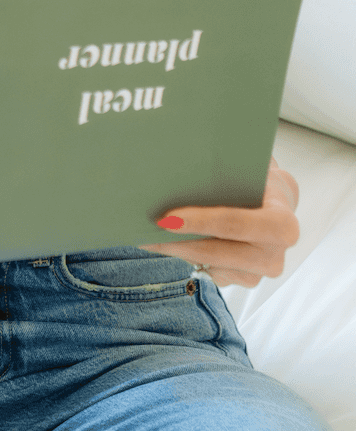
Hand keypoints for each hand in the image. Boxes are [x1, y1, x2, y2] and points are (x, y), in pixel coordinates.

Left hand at [141, 158, 299, 286]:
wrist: (274, 202)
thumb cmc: (255, 178)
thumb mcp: (250, 166)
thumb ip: (226, 163)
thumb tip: (182, 150)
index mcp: (282, 224)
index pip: (237, 224)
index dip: (201, 221)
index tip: (169, 217)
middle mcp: (274, 255)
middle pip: (217, 252)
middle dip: (180, 241)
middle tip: (148, 229)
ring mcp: (258, 273)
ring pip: (209, 265)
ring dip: (176, 250)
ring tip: (147, 236)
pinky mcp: (242, 280)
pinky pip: (209, 272)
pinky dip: (186, 257)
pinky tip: (167, 241)